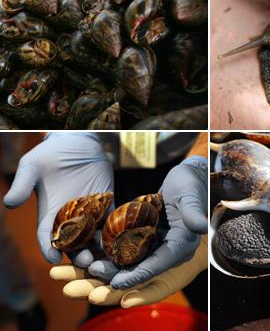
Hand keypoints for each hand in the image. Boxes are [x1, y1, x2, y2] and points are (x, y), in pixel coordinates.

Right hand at [3, 133, 112, 266]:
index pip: (47, 237)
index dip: (49, 248)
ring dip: (100, 248)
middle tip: (85, 261)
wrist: (75, 143)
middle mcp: (70, 219)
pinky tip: (123, 238)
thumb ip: (23, 184)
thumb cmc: (50, 154)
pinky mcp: (106, 204)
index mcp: (49, 215)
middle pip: (74, 244)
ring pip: (95, 237)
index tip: (52, 258)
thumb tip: (9, 203)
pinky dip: (116, 230)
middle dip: (79, 255)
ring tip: (106, 256)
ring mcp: (90, 213)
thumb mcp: (32, 167)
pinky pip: (112, 220)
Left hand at [89, 156, 206, 288]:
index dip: (137, 275)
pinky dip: (109, 250)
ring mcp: (156, 243)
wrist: (190, 175)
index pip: (157, 265)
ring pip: (129, 261)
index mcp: (181, 245)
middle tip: (91, 275)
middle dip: (114, 275)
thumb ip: (193, 213)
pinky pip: (126, 247)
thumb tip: (202, 226)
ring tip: (83, 267)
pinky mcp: (147, 236)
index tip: (116, 283)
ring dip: (107, 265)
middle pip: (139, 269)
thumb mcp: (191, 196)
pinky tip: (88, 250)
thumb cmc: (192, 183)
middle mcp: (168, 249)